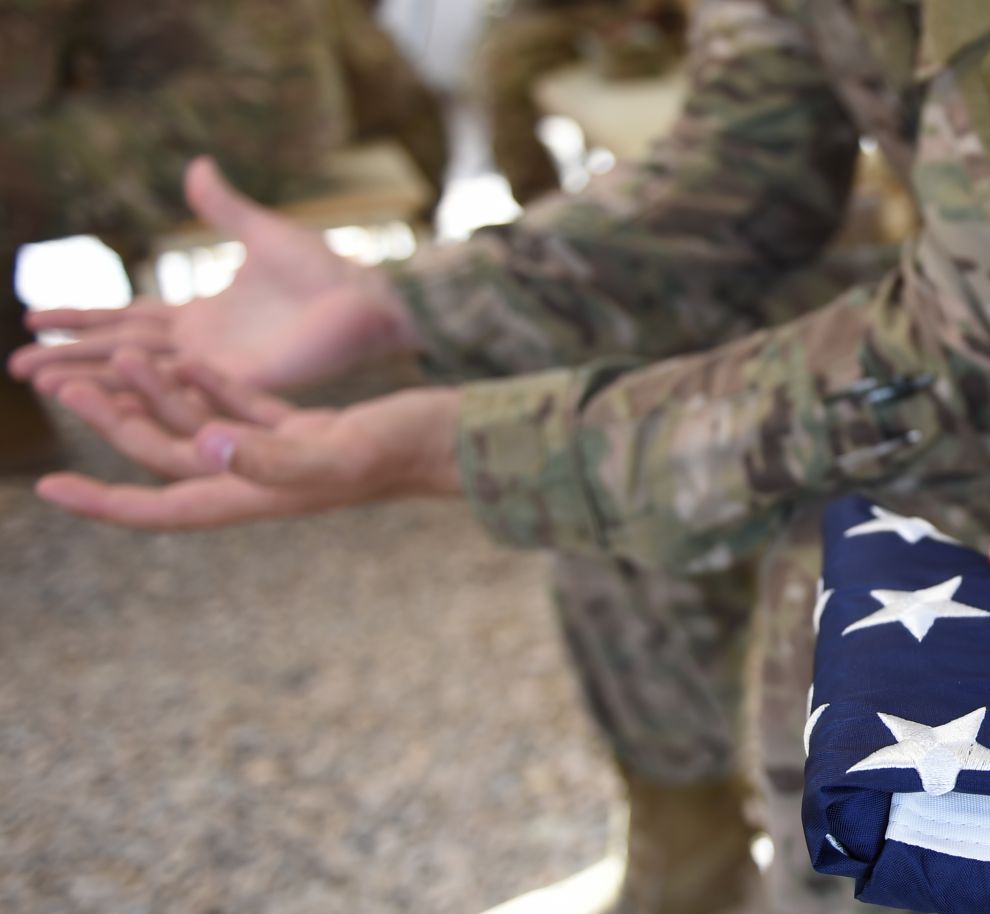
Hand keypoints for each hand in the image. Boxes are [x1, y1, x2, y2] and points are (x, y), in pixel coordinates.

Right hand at [8, 157, 418, 394]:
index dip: (83, 319)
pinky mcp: (240, 380)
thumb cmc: (327, 271)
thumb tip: (195, 167)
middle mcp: (201, 348)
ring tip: (39, 380)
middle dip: (70, 357)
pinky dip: (139, 387)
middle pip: (122, 353)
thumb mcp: (260, 232)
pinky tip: (100, 393)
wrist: (371, 297)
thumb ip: (221, 207)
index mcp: (201, 316)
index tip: (34, 316)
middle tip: (17, 365)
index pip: (127, 319)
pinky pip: (180, 385)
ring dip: (91, 376)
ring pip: (141, 374)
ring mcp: (218, 368)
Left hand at [37, 355, 462, 528]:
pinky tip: (189, 362)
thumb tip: (202, 446)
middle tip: (64, 388)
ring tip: (123, 358)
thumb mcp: (337, 449)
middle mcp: (263, 479)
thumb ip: (270, 453)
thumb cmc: (407, 450)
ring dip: (160, 395)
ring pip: (202, 429)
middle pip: (169, 458)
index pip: (163, 506)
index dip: (104, 502)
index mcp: (259, 495)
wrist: (460, 439)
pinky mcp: (310, 428)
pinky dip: (212, 386)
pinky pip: (245, 409)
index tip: (50, 488)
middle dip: (115, 426)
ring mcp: (286, 453)